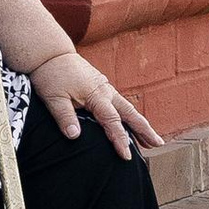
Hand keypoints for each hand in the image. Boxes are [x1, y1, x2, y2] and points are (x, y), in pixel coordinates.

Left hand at [29, 46, 163, 161]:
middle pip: (129, 113)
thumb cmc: (51, 75)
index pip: (112, 122)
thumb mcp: (53, 98)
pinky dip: (128, 115)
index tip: (126, 156)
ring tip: (151, 139)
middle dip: (145, 130)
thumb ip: (65, 117)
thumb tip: (74, 136)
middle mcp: (105, 91)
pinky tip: (131, 123)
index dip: (120, 139)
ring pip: (127, 108)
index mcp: (96, 95)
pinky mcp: (101, 86)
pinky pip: (119, 103)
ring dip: (140, 123)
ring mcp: (104, 87)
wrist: (50, 53)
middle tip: (158, 144)